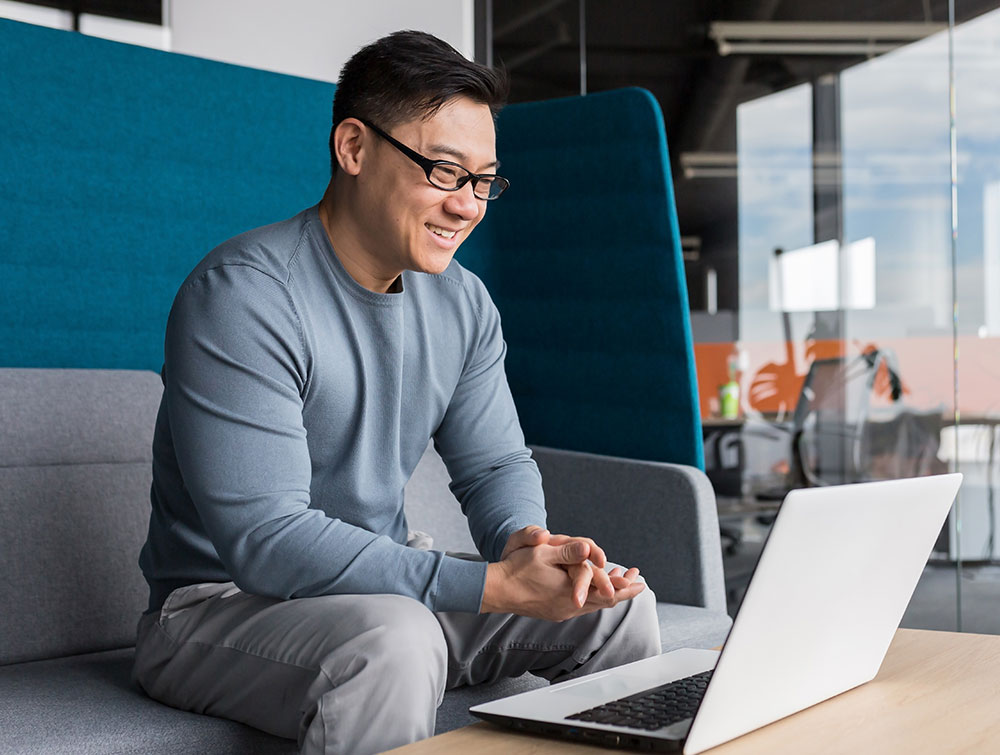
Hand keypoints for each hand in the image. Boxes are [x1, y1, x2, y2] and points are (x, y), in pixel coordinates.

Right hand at [484, 527, 644, 619]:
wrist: (496, 590)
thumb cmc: (517, 569)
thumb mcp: (543, 554)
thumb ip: (568, 552)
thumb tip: (589, 548)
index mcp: (571, 593)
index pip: (608, 592)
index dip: (625, 586)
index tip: (640, 581)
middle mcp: (570, 607)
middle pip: (605, 601)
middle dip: (623, 591)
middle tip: (638, 584)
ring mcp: (562, 612)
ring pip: (594, 605)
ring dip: (608, 593)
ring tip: (620, 584)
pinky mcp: (555, 612)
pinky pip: (583, 606)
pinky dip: (594, 596)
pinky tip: (594, 590)